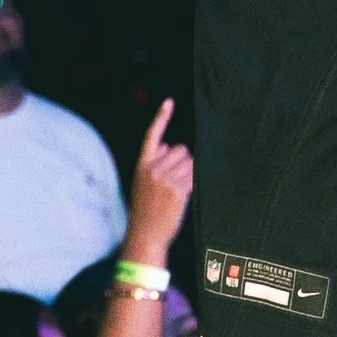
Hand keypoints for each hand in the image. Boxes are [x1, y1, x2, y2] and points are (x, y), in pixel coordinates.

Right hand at [123, 96, 195, 262]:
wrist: (145, 235)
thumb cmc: (147, 211)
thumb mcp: (142, 184)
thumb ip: (153, 164)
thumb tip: (166, 145)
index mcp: (142, 165)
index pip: (152, 136)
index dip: (161, 118)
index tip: (169, 102)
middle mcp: (152, 169)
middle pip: (180, 150)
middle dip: (183, 162)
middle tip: (175, 183)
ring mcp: (164, 178)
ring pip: (190, 163)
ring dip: (190, 173)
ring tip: (178, 191)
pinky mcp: (177, 189)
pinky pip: (194, 176)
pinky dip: (194, 182)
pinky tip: (185, 195)